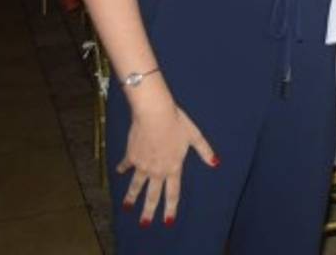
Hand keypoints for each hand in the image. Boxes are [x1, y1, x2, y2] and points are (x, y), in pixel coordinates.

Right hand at [116, 98, 216, 225]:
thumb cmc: (177, 122)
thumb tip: (216, 163)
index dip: (170, 208)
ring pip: (136, 185)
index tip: (168, 221)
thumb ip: (205, 151)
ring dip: (131, 197)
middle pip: (152, 195)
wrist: (154, 113)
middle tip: (144, 223)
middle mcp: (157, 170)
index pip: (172, 193)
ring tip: (127, 207)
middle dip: (148, 211)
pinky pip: (126, 165)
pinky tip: (120, 172)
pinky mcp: (131, 155)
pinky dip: (122, 168)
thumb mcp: (194, 136)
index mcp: (173, 167)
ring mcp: (142, 164)